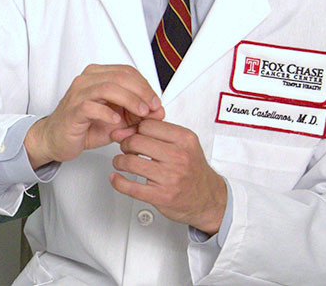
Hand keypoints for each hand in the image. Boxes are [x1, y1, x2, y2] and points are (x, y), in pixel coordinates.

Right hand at [25, 64, 163, 168]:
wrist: (55, 139)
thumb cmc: (84, 127)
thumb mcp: (117, 120)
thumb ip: (135, 115)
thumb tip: (158, 112)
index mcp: (97, 76)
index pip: (127, 72)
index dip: (145, 86)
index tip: (156, 103)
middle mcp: (87, 81)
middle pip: (120, 76)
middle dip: (142, 92)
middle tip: (153, 108)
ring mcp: (78, 94)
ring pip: (108, 88)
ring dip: (129, 100)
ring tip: (141, 114)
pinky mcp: (72, 111)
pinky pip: (91, 107)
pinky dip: (108, 114)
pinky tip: (117, 122)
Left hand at [110, 119, 226, 234]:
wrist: (208, 199)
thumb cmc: (193, 170)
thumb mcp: (184, 145)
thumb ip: (158, 134)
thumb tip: (124, 130)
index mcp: (184, 140)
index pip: (147, 125)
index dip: (135, 129)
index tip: (131, 134)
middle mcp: (179, 157)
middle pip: (136, 141)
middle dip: (125, 144)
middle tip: (126, 149)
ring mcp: (170, 177)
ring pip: (131, 162)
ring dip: (119, 161)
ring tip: (121, 163)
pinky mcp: (162, 196)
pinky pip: (131, 187)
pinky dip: (118, 182)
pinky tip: (116, 178)